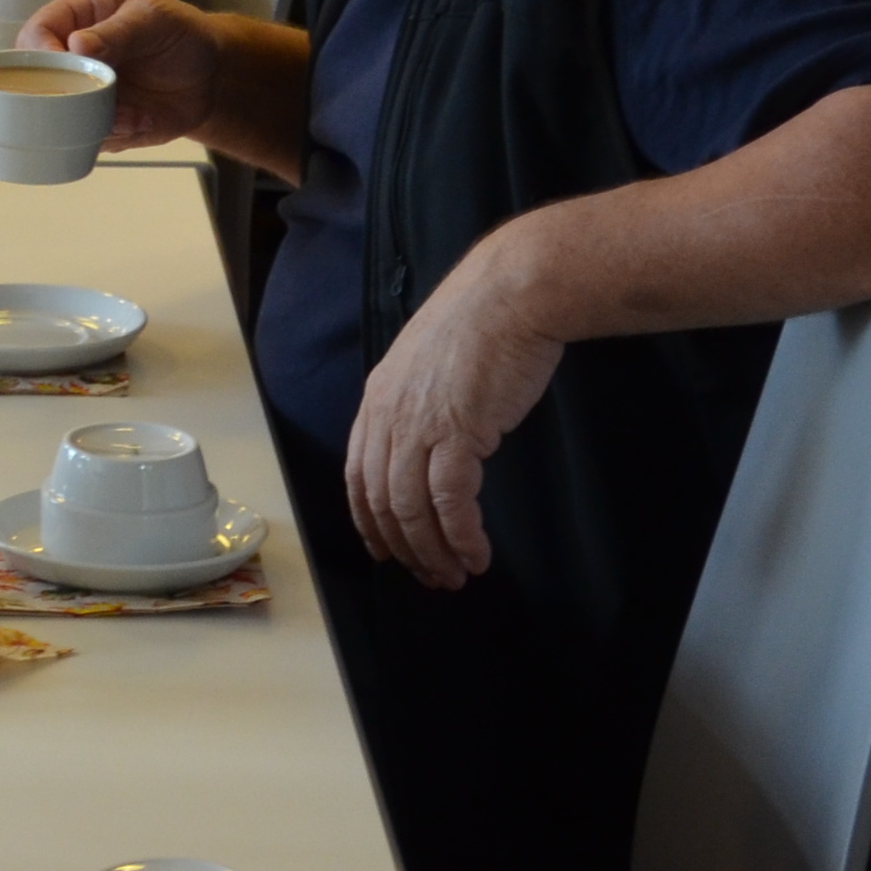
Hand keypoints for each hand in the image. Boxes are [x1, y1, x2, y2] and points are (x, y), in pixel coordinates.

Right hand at [19, 0, 231, 149]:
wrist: (210, 76)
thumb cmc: (179, 34)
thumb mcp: (153, 20)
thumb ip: (117, 32)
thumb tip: (75, 44)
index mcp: (74, 20)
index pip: (36, 34)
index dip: (41, 53)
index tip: (65, 67)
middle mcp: (69, 60)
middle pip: (35, 82)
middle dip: (61, 97)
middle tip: (95, 101)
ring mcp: (81, 95)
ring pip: (60, 117)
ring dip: (93, 121)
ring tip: (135, 116)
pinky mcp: (97, 125)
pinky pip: (88, 140)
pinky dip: (116, 135)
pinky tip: (145, 121)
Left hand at [340, 245, 567, 587]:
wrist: (512, 294)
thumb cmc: (482, 324)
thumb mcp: (431, 364)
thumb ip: (419, 402)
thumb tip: (430, 442)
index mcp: (377, 398)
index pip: (357, 474)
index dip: (369, 520)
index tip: (387, 550)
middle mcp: (387, 414)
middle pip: (382, 500)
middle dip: (405, 548)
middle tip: (431, 577)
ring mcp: (418, 424)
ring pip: (411, 508)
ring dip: (433, 551)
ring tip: (455, 575)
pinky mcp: (456, 432)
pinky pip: (449, 502)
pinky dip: (460, 536)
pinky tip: (476, 554)